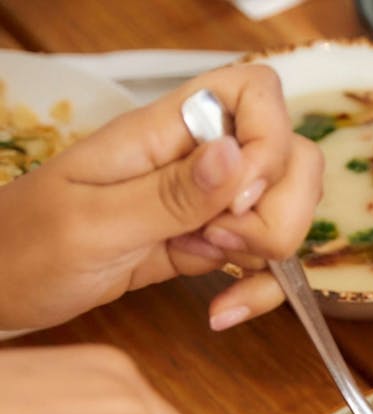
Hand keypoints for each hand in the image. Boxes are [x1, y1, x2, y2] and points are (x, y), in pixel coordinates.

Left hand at [0, 63, 322, 331]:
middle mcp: (196, 160)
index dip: (271, 141)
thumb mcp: (92, 223)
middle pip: (292, 158)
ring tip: (216, 273)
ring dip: (272, 253)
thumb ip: (170, 193)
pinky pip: (265, 260)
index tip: (239, 197)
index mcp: (163, 132)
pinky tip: (225, 310)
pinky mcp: (209, 246)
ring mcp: (207, 204)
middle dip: (281, 211)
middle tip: (226, 243)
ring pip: (285, 209)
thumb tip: (238, 154)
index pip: (255, 92)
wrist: (0, 291)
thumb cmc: (26, 249)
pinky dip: (260, 289)